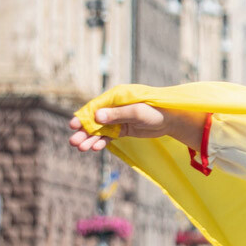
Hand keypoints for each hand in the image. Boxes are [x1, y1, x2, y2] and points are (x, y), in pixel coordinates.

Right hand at [68, 105, 205, 151]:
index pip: (95, 106)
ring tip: (81, 149)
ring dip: (91, 138)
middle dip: (84, 131)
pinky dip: (102, 141)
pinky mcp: (123, 128)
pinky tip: (95, 148)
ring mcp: (118, 118)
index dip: (83, 116)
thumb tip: (96, 117)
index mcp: (117, 97)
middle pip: (95, 119)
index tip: (73, 126)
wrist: (172, 119)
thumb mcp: (137, 112)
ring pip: (100, 129)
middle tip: (73, 142)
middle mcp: (115, 107)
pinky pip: (109, 135)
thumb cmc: (156, 110)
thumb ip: (117, 114)